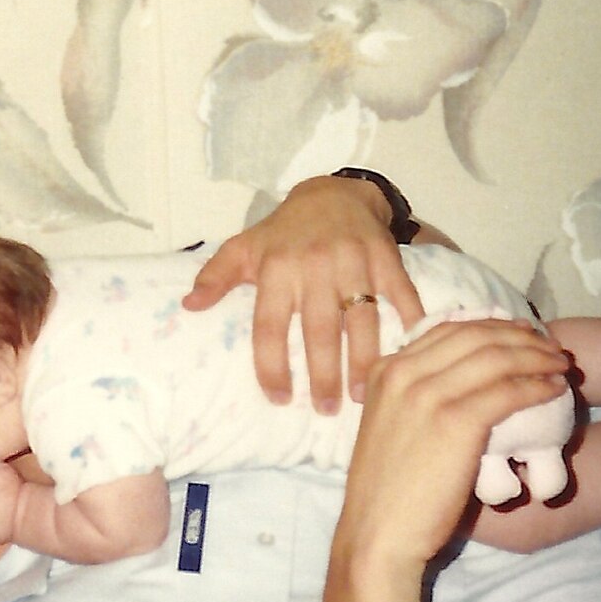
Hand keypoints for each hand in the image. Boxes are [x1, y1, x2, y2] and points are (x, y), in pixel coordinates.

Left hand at [183, 175, 424, 412]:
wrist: (334, 192)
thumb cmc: (285, 231)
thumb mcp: (244, 247)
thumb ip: (215, 277)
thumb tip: (188, 306)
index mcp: (276, 270)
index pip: (269, 327)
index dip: (272, 366)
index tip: (279, 399)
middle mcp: (314, 267)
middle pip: (319, 331)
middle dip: (323, 374)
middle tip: (326, 409)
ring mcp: (353, 262)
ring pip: (362, 319)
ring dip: (364, 361)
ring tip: (361, 395)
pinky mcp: (385, 258)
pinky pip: (401, 294)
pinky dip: (411, 322)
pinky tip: (412, 352)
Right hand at [336, 319, 570, 567]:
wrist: (378, 534)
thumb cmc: (387, 494)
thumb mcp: (390, 428)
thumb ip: (412, 399)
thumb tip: (452, 386)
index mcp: (386, 371)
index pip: (448, 330)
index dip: (492, 327)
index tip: (520, 334)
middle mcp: (404, 372)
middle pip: (476, 336)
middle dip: (520, 337)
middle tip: (550, 346)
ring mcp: (429, 394)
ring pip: (496, 358)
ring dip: (536, 357)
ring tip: (561, 365)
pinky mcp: (456, 421)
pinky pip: (508, 392)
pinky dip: (536, 386)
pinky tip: (554, 390)